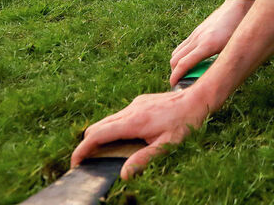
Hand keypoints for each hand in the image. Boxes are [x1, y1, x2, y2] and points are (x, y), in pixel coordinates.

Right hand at [70, 88, 209, 179]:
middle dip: (88, 144)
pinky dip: (114, 128)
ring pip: (108, 120)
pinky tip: (125, 139)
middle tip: (88, 161)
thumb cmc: (185, 123)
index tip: (75, 162)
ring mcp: (134, 104)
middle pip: (97, 126)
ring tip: (104, 153)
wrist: (198, 99)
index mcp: (133, 122)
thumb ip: (144, 159)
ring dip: (101, 136)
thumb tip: (123, 174)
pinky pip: (119, 116)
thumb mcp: (167, 145)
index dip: (83, 149)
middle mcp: (130, 110)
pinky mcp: (140, 102)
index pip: (98, 135)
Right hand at [169, 0, 251, 86]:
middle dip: (174, 72)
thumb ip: (223, 63)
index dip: (175, 77)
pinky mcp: (196, 31)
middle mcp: (198, 39)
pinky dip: (182, 54)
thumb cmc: (238, 30)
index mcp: (207, 46)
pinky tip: (192, 59)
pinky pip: (183, 45)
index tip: (173, 85)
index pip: (183, 64)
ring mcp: (195, 34)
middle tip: (180, 82)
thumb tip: (217, 79)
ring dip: (176, 63)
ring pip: (177, 52)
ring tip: (185, 72)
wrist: (237, 7)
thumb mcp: (233, 49)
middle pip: (175, 59)